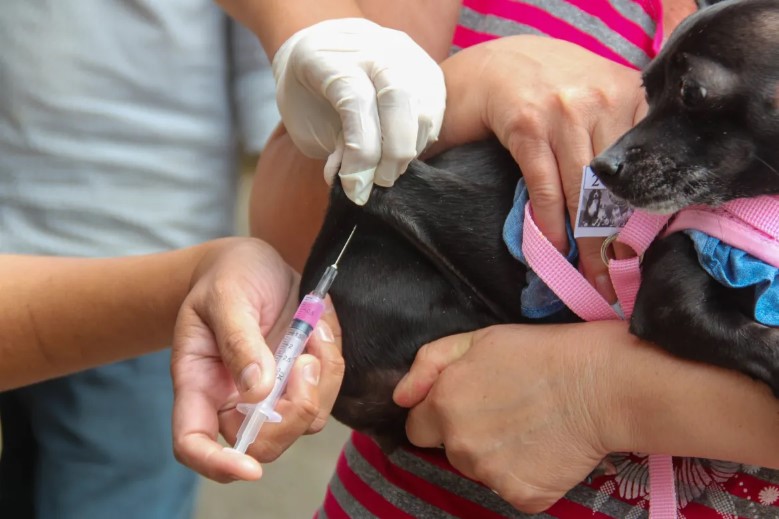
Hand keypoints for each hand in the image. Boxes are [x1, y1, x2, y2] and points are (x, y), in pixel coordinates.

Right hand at [170, 238, 344, 481]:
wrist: (250, 262)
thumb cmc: (226, 277)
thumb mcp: (225, 296)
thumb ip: (239, 341)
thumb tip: (258, 390)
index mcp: (199, 384)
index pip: (193, 443)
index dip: (217, 464)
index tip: (248, 468)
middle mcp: (233, 398)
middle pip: (263, 445)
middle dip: (295, 413)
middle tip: (306, 359)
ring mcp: (271, 393)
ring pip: (305, 421)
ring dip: (321, 378)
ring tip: (314, 328)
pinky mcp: (300, 380)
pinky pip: (326, 392)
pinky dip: (332, 361)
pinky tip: (320, 326)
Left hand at [272, 18, 445, 204]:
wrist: (324, 52)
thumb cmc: (308, 94)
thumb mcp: (305, 124)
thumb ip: (333, 148)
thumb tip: (358, 183)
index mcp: (332, 57)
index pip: (357, 102)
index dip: (361, 153)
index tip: (354, 188)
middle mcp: (374, 47)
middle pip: (399, 98)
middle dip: (394, 152)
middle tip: (380, 182)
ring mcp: (406, 54)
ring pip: (422, 107)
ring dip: (408, 149)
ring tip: (387, 169)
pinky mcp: (428, 69)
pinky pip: (434, 111)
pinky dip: (420, 139)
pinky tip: (400, 151)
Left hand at [393, 324, 619, 513]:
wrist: (600, 383)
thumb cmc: (541, 353)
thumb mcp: (478, 339)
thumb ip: (428, 364)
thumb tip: (401, 396)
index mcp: (443, 405)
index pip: (418, 427)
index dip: (441, 415)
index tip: (470, 404)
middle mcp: (459, 444)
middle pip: (451, 450)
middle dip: (470, 434)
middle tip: (509, 410)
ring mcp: (490, 474)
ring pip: (481, 471)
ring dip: (497, 455)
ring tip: (531, 427)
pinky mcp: (522, 495)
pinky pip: (514, 490)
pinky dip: (528, 475)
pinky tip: (547, 449)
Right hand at [430, 36, 647, 299]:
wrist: (490, 65)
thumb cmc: (545, 87)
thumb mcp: (593, 95)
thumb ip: (619, 132)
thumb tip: (637, 203)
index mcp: (627, 91)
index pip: (645, 163)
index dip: (643, 212)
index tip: (641, 251)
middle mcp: (600, 98)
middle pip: (616, 183)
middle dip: (616, 237)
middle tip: (617, 278)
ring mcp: (562, 111)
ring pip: (584, 190)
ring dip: (587, 241)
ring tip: (590, 275)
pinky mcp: (526, 126)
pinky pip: (546, 186)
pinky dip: (551, 221)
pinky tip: (555, 247)